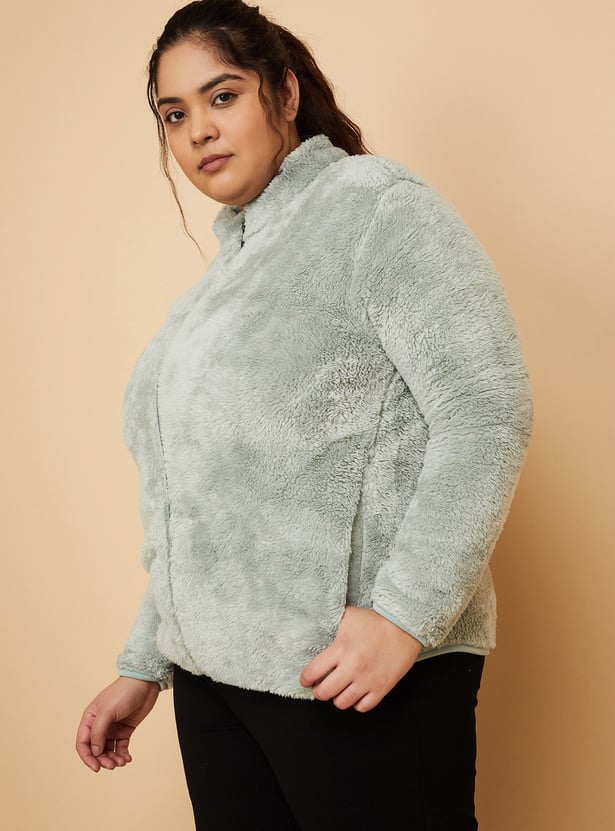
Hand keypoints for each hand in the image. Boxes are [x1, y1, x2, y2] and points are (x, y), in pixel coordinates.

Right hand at [76, 677, 159, 771]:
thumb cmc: (123, 692)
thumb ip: (98, 732)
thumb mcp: (107, 712)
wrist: (145, 683)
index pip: (83, 743)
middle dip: (103, 760)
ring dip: (113, 759)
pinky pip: (121, 747)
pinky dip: (123, 755)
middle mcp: (99, 725)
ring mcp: (113, 728)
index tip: (96, 768)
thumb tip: (95, 752)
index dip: (87, 757)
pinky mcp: (126, 729)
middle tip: (113, 765)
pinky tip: (128, 758)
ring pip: (109, 750)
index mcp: (90, 719)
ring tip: (122, 761)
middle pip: (96, 750)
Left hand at [299, 606, 422, 712]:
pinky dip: (357, 703)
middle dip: (318, 691)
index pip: (312, 672)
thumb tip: (317, 625)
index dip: (305, 679)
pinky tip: (355, 693)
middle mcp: (352, 667)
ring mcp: (367, 680)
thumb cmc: (375, 621)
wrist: (404, 627)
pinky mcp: (382, 688)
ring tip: (338, 690)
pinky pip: (363, 707)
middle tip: (320, 686)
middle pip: (324, 692)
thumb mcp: (348, 616)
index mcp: (341, 648)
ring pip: (341, 703)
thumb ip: (331, 623)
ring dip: (336, 698)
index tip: (306, 679)